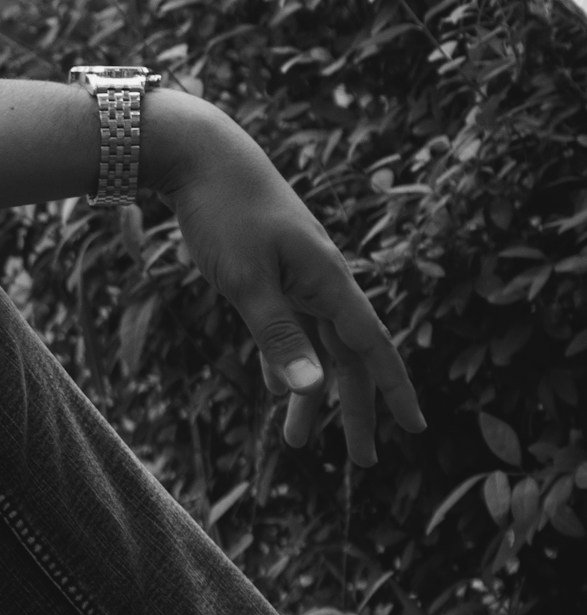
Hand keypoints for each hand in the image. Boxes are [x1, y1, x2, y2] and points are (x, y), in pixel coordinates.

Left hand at [146, 95, 424, 465]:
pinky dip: (286, 358)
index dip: (394, 390)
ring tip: (294, 441)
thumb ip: (278, 337)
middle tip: (362, 463)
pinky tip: (277, 385)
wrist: (198, 151)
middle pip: (347, 356)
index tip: (416, 429)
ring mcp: (297, 272)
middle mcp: (321, 278)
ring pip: (316, 344)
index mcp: (327, 282)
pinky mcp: (271, 266)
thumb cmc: (223, 212)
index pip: (372, 347)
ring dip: (310, 392)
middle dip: (354, 410)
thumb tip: (309, 391)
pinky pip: (289, 325)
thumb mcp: (247, 281)